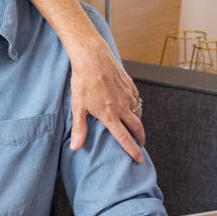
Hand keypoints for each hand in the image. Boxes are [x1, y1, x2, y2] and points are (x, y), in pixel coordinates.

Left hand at [69, 37, 145, 161]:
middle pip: (137, 127)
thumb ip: (79, 129)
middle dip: (140, 138)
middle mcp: (122, 107)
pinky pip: (137, 99)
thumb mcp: (78, 107)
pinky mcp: (129, 84)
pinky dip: (137, 106)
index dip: (133, 151)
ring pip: (138, 112)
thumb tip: (75, 148)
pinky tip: (133, 106)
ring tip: (136, 127)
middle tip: (141, 145)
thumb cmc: (82, 80)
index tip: (139, 159)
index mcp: (109, 115)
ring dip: (139, 122)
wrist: (92, 56)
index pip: (124, 138)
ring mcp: (127, 95)